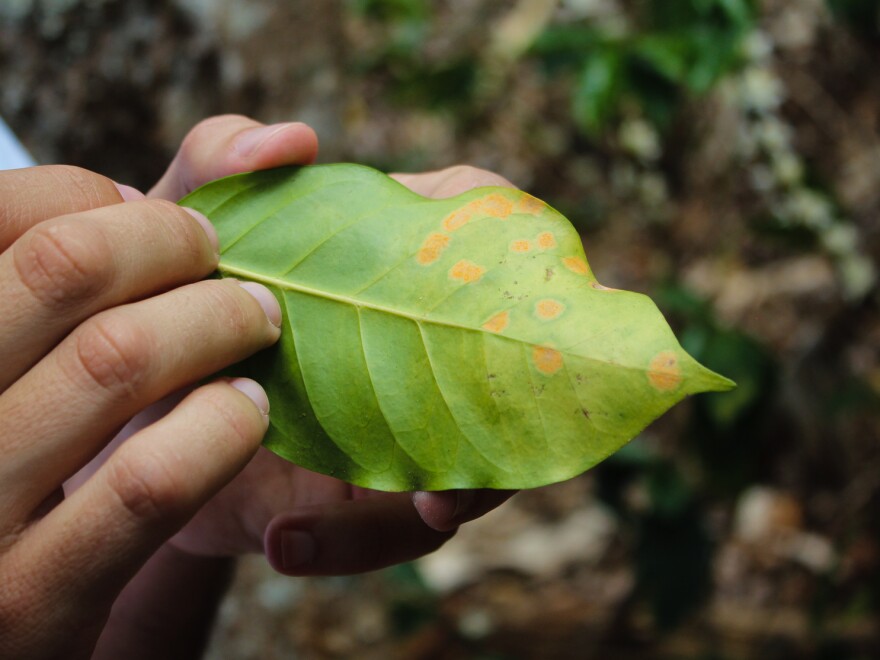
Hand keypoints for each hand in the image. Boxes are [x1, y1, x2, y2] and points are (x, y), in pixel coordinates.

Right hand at [0, 117, 317, 657]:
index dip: (99, 202)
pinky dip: (221, 426)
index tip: (153, 226)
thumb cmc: (42, 427)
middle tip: (225, 261)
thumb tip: (288, 142)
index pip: (6, 213)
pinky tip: (249, 408)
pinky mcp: (32, 601)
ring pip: (115, 360)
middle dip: (177, 244)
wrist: (12, 590)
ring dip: (217, 322)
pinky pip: (149, 482)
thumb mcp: (56, 325)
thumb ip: (146, 214)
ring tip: (255, 320)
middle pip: (66, 267)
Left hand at [156, 159, 518, 573]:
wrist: (119, 429)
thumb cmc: (156, 310)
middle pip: (519, 352)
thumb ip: (215, 170)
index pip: (496, 221)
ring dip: (465, 490)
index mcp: (394, 246)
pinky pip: (403, 526)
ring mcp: (407, 411)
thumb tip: (292, 140)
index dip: (522, 254)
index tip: (494, 300)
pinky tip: (285, 542)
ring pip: (482, 456)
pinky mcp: (377, 491)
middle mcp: (418, 327)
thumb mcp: (170, 239)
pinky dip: (358, 541)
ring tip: (426, 512)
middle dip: (514, 405)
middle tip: (478, 448)